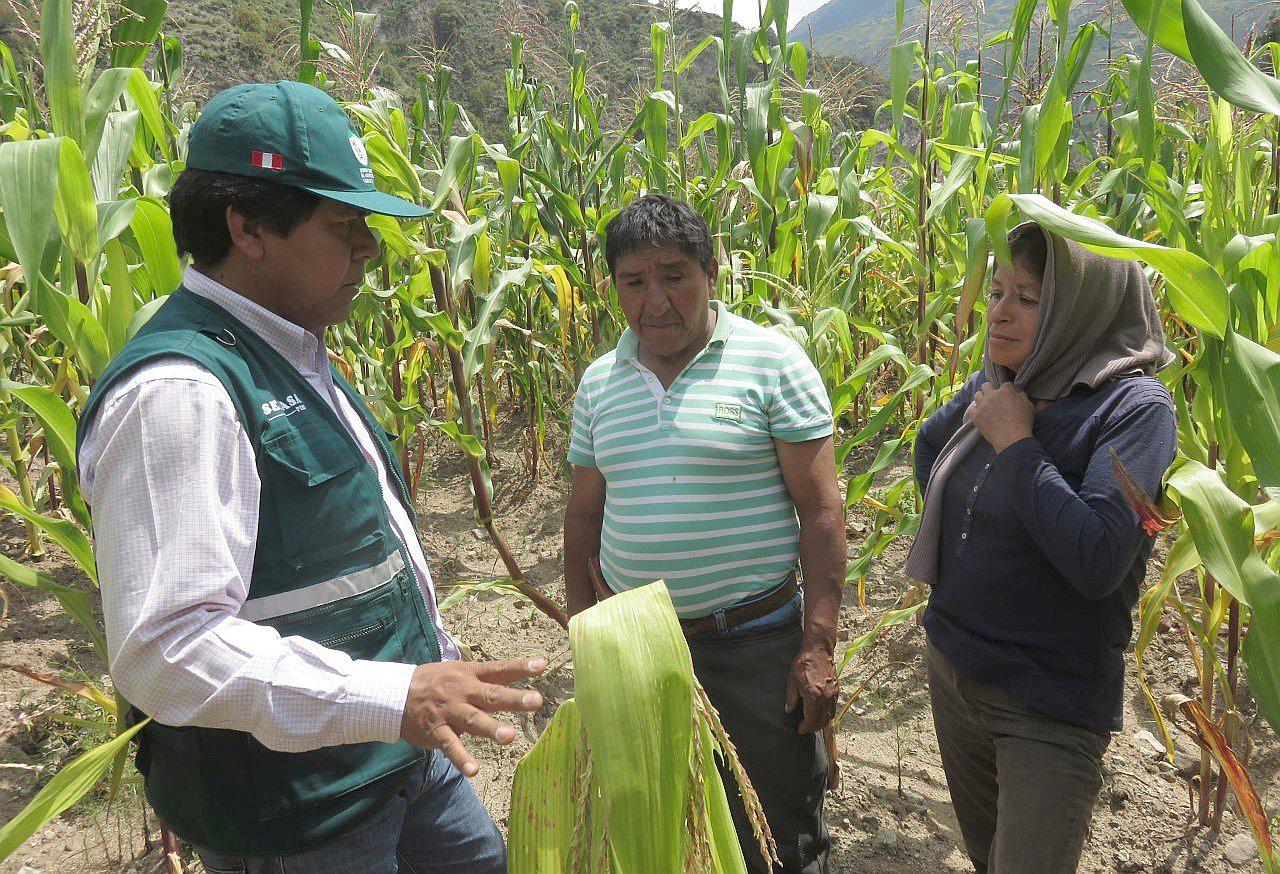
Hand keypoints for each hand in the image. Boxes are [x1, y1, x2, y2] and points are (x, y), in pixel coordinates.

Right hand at [400, 658, 546, 776]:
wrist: (396, 694)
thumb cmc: (436, 682)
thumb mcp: (460, 672)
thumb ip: (487, 680)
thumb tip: (517, 680)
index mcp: (470, 674)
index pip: (498, 669)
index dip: (519, 666)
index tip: (541, 665)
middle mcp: (462, 691)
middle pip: (491, 695)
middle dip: (513, 699)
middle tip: (536, 701)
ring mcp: (449, 711)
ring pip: (473, 720)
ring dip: (491, 728)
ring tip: (509, 737)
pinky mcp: (436, 730)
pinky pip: (450, 745)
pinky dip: (461, 758)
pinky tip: (474, 770)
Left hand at [785, 647, 838, 733]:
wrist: (819, 651)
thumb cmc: (804, 664)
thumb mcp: (792, 680)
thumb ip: (791, 698)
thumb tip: (789, 710)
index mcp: (813, 696)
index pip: (811, 720)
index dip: (804, 728)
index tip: (799, 729)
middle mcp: (825, 698)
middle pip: (822, 722)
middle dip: (812, 728)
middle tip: (804, 728)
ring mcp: (833, 695)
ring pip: (829, 717)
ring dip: (821, 723)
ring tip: (811, 722)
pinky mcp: (837, 691)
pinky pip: (833, 709)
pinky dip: (827, 715)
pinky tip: (819, 713)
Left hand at [969, 382, 1034, 452]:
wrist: (1012, 439)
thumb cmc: (1023, 423)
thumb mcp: (1029, 407)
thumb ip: (1023, 397)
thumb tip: (1019, 394)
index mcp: (1006, 391)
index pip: (1005, 384)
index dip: (1006, 390)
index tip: (1007, 395)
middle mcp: (992, 395)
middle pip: (986, 385)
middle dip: (990, 389)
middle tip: (993, 397)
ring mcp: (982, 405)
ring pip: (977, 395)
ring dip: (981, 398)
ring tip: (986, 404)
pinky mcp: (976, 416)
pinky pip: (971, 408)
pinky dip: (975, 410)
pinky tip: (980, 413)